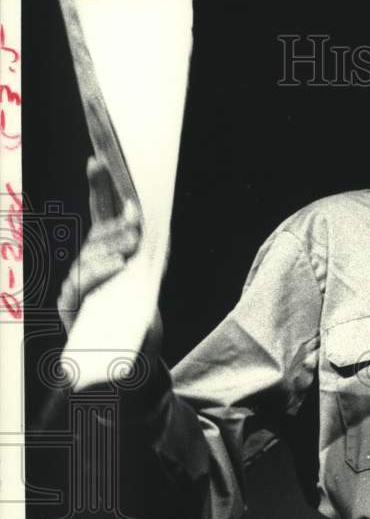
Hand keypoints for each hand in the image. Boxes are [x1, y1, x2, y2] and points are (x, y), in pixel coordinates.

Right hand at [57, 157, 162, 354]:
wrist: (133, 356)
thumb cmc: (141, 313)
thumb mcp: (150, 278)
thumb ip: (145, 250)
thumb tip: (140, 215)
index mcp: (107, 251)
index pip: (100, 214)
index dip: (98, 188)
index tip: (96, 161)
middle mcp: (88, 263)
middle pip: (97, 235)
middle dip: (116, 224)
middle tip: (136, 217)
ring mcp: (76, 284)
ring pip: (90, 257)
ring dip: (111, 247)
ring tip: (131, 245)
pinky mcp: (70, 306)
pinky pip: (82, 285)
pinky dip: (100, 272)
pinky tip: (116, 265)